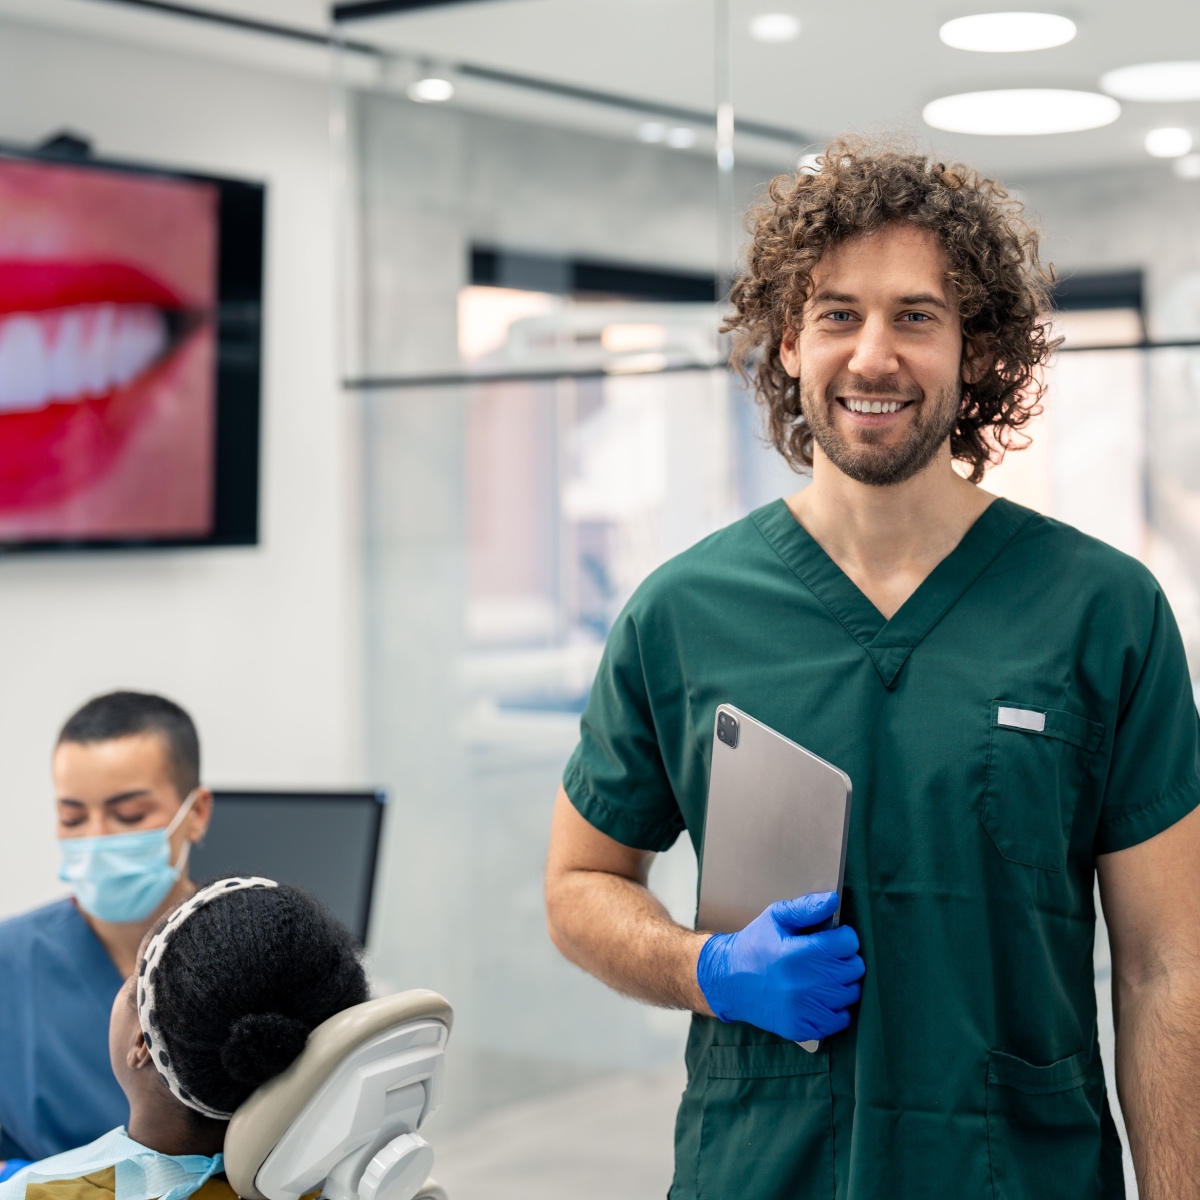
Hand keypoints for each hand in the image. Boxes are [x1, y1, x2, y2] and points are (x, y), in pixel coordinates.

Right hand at [696, 891, 864, 1042]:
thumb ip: (806, 907)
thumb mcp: (775, 917)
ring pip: (850, 994)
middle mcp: (802, 983)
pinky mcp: (801, 1027)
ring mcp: (802, 1009)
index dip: (843, 936)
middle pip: (853, 969)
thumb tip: (832, 900)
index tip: (833, 937)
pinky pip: (838, 1020)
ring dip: (842, 983)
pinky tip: (821, 998)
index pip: (847, 943)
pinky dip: (835, 1009)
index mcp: (797, 953)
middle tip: (828, 957)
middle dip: (845, 959)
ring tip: (824, 976)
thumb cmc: (755, 946)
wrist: (728, 980)